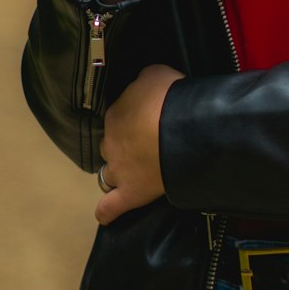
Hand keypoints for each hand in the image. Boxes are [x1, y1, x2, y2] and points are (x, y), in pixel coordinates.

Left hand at [95, 64, 182, 223]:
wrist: (181, 128)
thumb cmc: (170, 97)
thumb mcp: (156, 74)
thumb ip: (145, 81)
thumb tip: (144, 86)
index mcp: (116, 113)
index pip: (120, 116)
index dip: (135, 119)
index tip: (151, 119)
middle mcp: (111, 141)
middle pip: (113, 145)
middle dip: (126, 145)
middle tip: (149, 142)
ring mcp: (119, 169)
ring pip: (110, 172)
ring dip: (119, 171)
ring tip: (138, 171)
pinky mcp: (130, 192)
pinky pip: (110, 207)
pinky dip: (107, 211)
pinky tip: (107, 215)